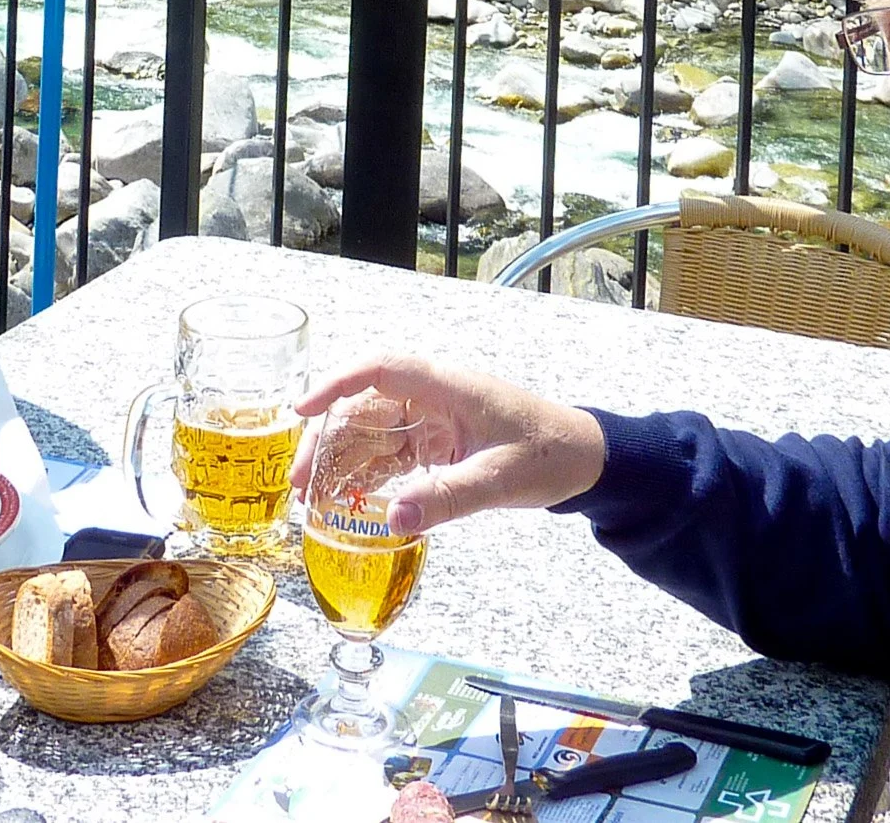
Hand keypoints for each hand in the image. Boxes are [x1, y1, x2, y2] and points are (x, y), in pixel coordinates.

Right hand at [296, 355, 606, 535]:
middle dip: (328, 441)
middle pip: (366, 408)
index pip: (380, 370)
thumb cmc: (550, 454)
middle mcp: (435, 399)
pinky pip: (394, 456)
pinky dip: (369, 476)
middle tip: (301, 482)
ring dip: (343, 462)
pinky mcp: (442, 447)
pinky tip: (349, 501)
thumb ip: (448, 499)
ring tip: (314, 498)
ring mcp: (437, 423)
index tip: (302, 409)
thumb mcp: (500, 478)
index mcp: (447, 388)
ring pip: (375, 434)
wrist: (588, 462)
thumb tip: (393, 519)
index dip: (336, 385)